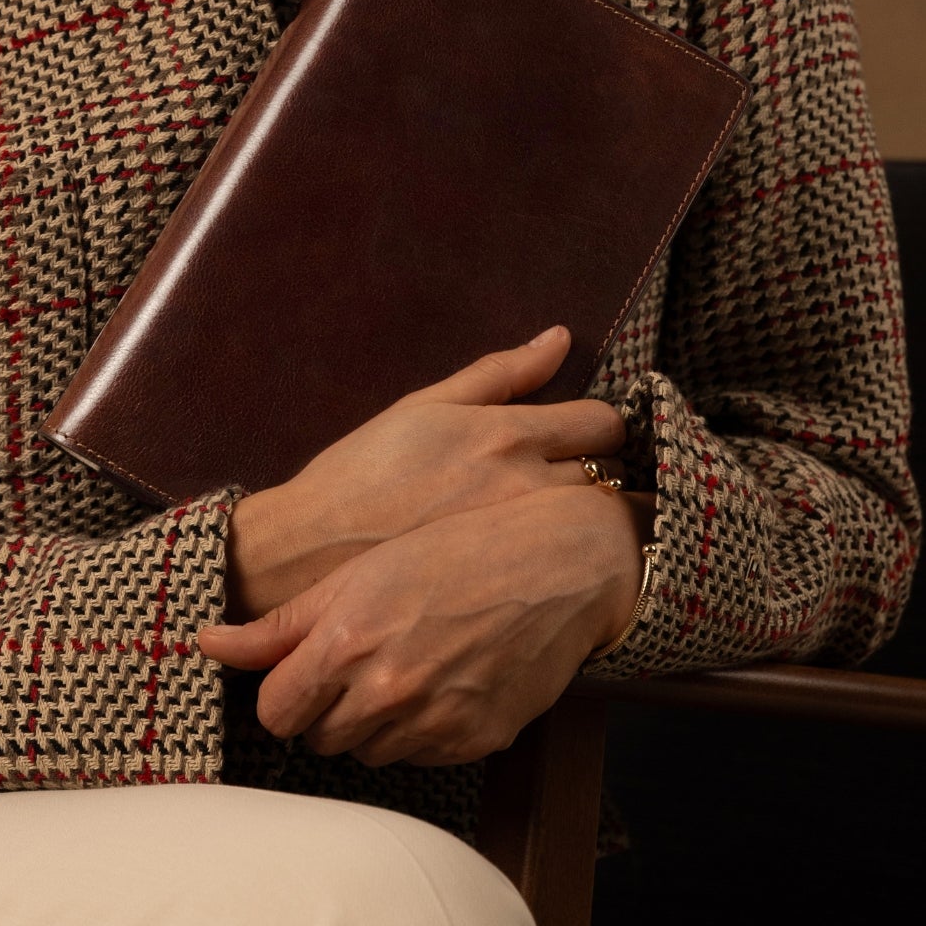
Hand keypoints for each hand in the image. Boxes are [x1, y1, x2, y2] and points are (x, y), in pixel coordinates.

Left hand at [199, 483, 651, 766]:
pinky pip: (420, 756)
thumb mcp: (355, 575)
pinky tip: (442, 682)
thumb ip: (278, 625)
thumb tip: (204, 644)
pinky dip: (421, 731)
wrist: (556, 565)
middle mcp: (385, 692)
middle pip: (319, 738)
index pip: (275, 712)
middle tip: (360, 662)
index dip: (284, 693)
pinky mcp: (475, 742)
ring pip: (369, 752)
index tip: (302, 673)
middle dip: (328, 707)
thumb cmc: (450, 552)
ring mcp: (433, 722)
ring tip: (404, 666)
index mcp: (344, 645)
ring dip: (373, 723)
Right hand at [222, 324, 626, 619]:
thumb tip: (559, 338)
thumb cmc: (360, 473)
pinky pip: (565, 565)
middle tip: (572, 475)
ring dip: (586, 514)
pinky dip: (562, 554)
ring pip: (593, 522)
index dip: (602, 424)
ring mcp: (523, 543)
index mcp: (506, 435)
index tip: (584, 431)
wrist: (313, 553)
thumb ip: (499, 372)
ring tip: (553, 517)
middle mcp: (527, 488)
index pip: (603, 422)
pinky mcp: (511, 587)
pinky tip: (536, 557)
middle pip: (611, 474)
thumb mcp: (425, 405)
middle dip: (602, 469)